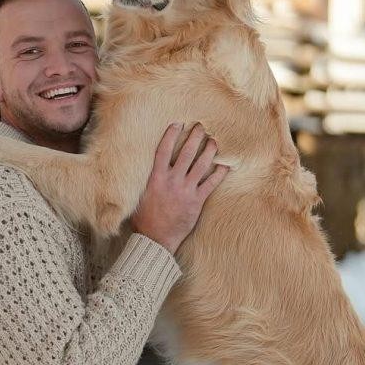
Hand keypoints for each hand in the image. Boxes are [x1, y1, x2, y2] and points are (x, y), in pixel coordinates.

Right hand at [130, 123, 229, 254]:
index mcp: (156, 178)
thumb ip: (145, 181)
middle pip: (186, 153)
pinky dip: (219, 173)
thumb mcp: (139, 197)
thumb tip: (143, 169)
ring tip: (214, 141)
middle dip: (194, 137)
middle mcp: (172, 181)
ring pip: (201, 165)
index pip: (163, 151)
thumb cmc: (144, 220)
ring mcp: (186, 191)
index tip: (177, 124)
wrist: (155, 239)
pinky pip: (211, 184)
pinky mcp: (197, 202)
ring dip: (209, 151)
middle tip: (200, 127)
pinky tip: (225, 165)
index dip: (171, 135)